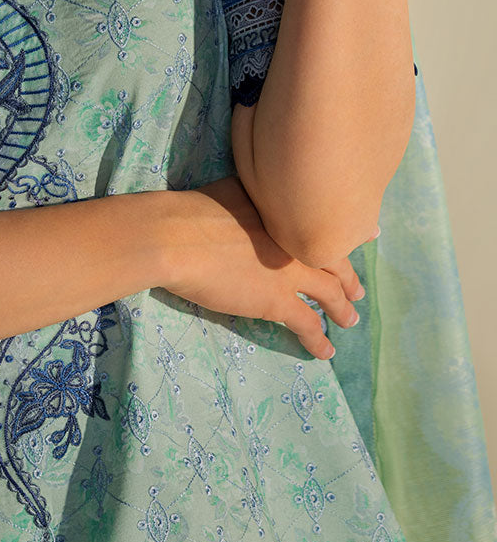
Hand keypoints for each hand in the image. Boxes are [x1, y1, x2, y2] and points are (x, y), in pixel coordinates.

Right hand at [161, 175, 366, 358]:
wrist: (178, 237)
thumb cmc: (192, 210)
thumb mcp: (230, 190)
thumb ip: (250, 195)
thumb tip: (248, 194)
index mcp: (284, 210)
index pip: (321, 222)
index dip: (341, 234)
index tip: (364, 237)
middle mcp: (294, 239)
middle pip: (333, 259)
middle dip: (348, 276)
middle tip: (357, 289)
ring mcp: (290, 271)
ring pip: (330, 293)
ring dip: (342, 309)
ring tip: (349, 320)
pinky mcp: (277, 301)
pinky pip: (308, 324)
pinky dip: (319, 340)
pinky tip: (325, 352)